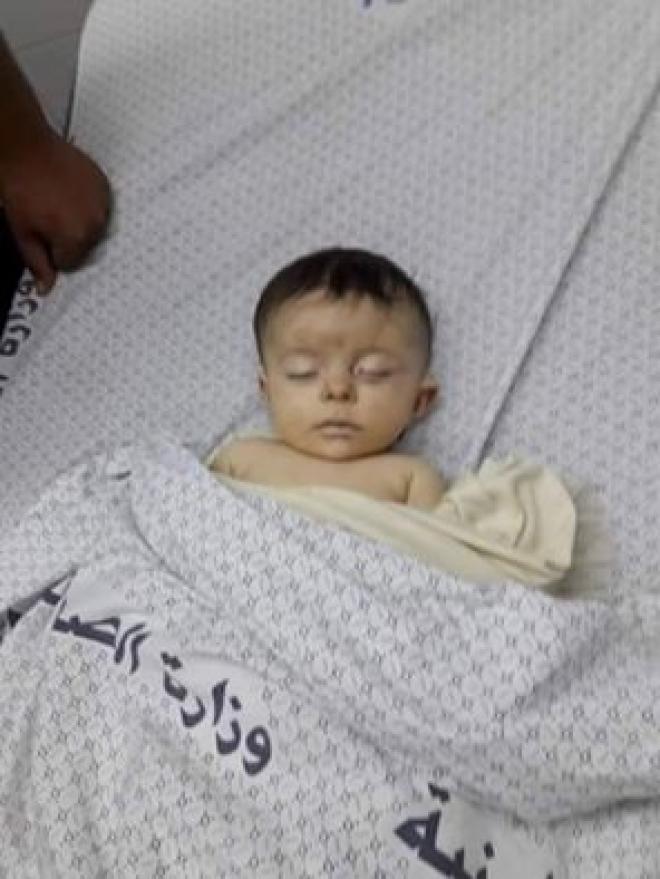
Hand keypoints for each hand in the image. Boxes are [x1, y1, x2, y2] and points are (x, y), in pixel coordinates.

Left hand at [0, 131, 110, 293]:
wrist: (25, 147)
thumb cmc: (20, 185)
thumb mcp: (21, 231)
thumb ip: (37, 263)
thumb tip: (46, 288)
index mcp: (76, 238)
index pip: (69, 263)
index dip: (51, 252)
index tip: (42, 236)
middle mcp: (95, 223)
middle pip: (84, 247)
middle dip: (67, 238)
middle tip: (47, 216)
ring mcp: (102, 203)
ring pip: (93, 227)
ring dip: (79, 221)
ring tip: (58, 202)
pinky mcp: (104, 185)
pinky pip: (100, 206)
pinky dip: (87, 204)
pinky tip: (69, 192)